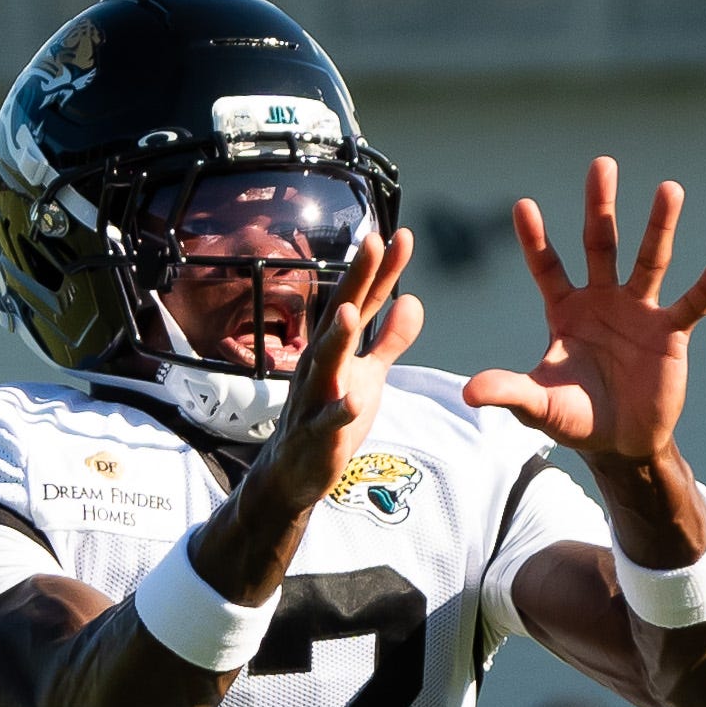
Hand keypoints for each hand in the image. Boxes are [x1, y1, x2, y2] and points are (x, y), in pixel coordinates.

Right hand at [245, 226, 423, 506]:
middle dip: (355, 281)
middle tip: (372, 243)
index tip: (399, 235)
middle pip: (339, 317)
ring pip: (325, 364)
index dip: (380, 270)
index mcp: (336, 347)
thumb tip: (414, 299)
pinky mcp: (315, 436)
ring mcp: (314, 399)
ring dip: (336, 339)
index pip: (361, 301)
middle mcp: (320, 364)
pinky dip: (340, 412)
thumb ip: (390, 339)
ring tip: (350, 314)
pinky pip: (327, 423)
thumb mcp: (368, 374)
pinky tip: (355, 402)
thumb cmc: (328, 416)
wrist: (292, 471)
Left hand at [468, 157, 705, 461]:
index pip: (547, 267)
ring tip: (669, 188)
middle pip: (600, 244)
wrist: (619, 443)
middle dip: (600, 206)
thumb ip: (509, 392)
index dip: (535, 239)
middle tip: (601, 164)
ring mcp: (639, 313)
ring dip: (659, 226)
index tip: (522, 205)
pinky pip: (690, 305)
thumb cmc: (574, 418)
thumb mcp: (538, 405)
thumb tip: (468, 392)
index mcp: (566, 311)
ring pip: (649, 260)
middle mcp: (603, 301)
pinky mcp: (670, 334)